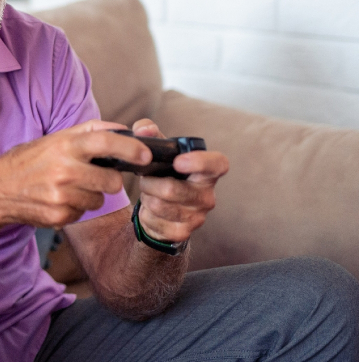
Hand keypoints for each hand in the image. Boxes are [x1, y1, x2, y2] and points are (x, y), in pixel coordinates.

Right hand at [0, 119, 151, 228]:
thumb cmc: (28, 161)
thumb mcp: (54, 139)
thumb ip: (89, 131)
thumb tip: (123, 129)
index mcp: (64, 147)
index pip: (106, 143)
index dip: (130, 149)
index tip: (146, 154)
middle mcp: (64, 171)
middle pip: (111, 181)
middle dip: (107, 180)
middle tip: (92, 175)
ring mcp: (61, 196)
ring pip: (99, 200)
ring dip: (90, 195)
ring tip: (67, 187)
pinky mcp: (58, 217)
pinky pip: (83, 213)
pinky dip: (75, 208)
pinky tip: (57, 200)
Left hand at [132, 119, 228, 243]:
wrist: (162, 211)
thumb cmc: (165, 175)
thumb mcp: (161, 153)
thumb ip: (151, 135)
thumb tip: (143, 129)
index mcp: (207, 172)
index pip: (218, 164)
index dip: (200, 162)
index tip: (178, 161)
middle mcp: (206, 195)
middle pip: (172, 189)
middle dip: (150, 182)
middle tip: (145, 179)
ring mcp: (197, 216)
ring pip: (159, 204)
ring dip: (146, 196)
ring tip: (149, 192)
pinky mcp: (182, 232)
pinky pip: (154, 221)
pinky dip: (145, 213)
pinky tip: (151, 209)